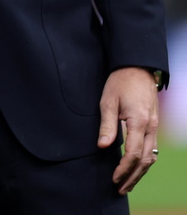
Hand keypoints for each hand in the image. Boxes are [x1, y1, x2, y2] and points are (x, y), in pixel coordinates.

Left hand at [98, 66, 159, 193]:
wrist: (137, 68)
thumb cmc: (119, 82)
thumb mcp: (108, 101)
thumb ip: (107, 125)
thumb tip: (102, 146)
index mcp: (139, 122)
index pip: (133, 154)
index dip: (123, 169)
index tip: (113, 178)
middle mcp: (151, 128)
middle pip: (145, 161)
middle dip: (133, 177)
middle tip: (120, 189)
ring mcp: (155, 127)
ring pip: (151, 157)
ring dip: (140, 172)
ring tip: (127, 184)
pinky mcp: (154, 125)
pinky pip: (152, 149)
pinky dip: (145, 162)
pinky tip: (136, 167)